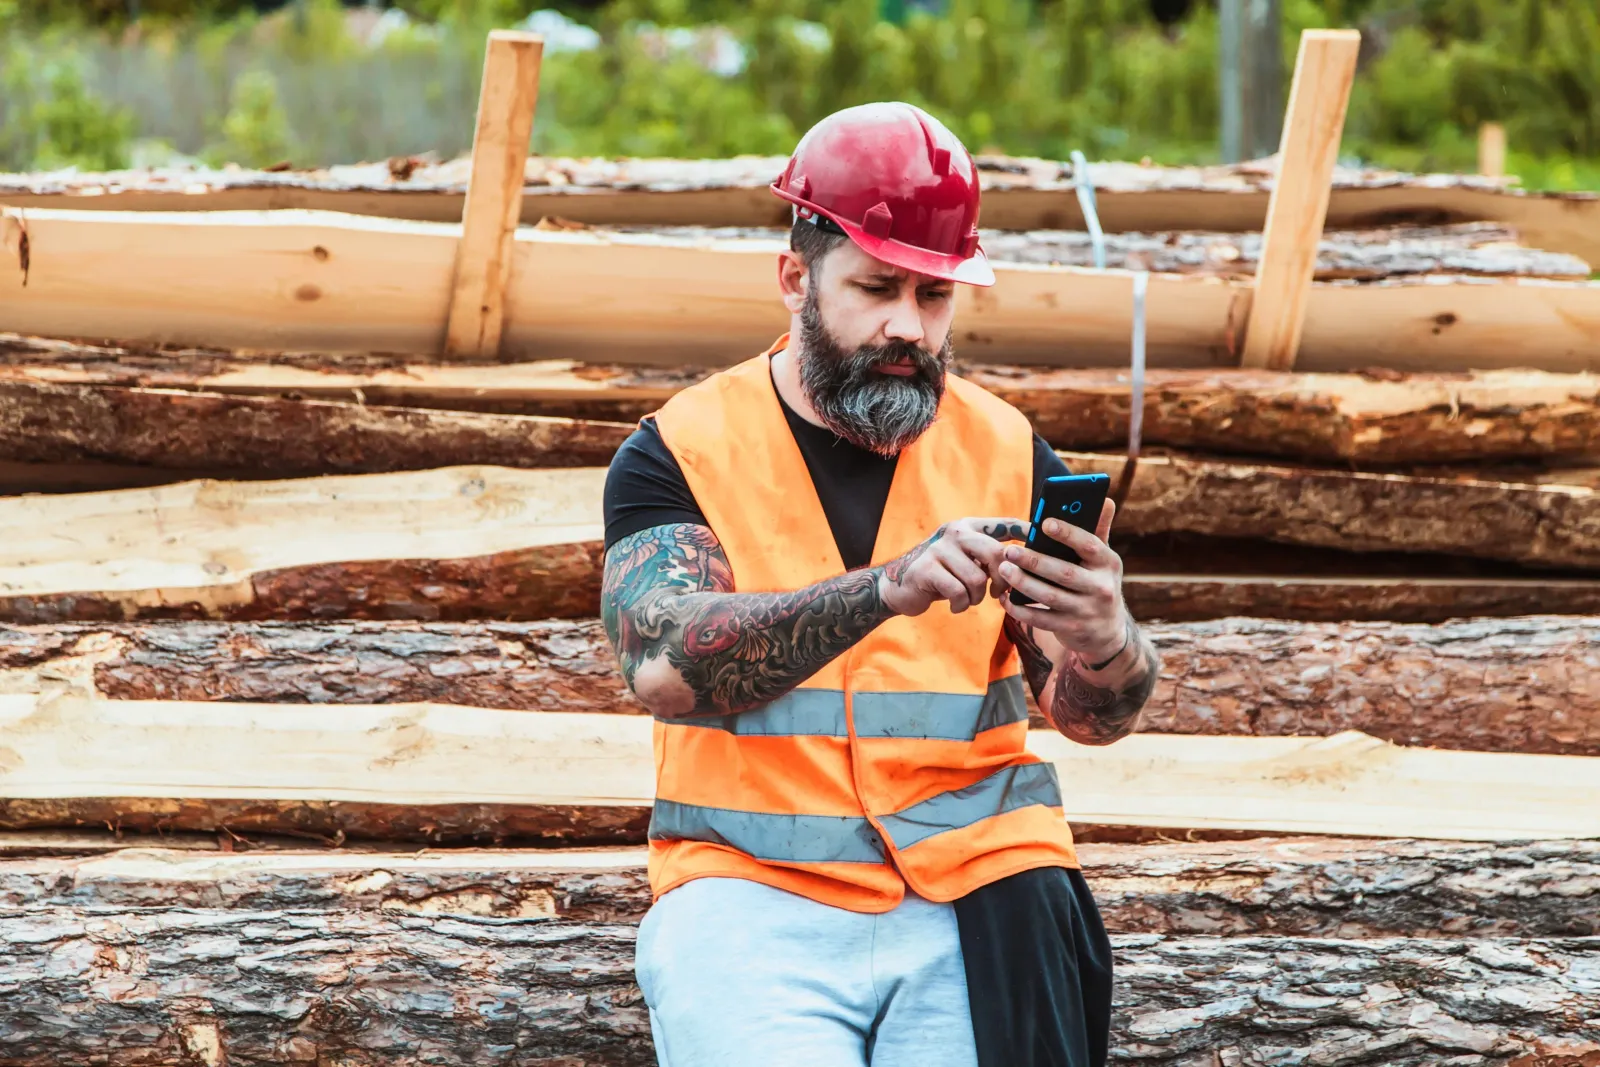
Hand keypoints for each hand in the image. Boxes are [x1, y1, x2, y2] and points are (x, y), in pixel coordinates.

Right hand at [877, 518, 1028, 616]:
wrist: (897, 587)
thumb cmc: (940, 576)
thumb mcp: (964, 560)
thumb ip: (987, 557)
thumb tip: (1024, 566)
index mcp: (968, 526)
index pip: (1005, 524)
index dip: (1027, 532)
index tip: (1044, 542)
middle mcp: (955, 532)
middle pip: (995, 553)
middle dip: (1002, 580)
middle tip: (996, 594)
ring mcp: (939, 549)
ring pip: (977, 578)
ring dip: (975, 597)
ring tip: (967, 600)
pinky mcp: (927, 569)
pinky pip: (958, 591)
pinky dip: (960, 605)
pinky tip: (955, 606)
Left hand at [996, 500, 1127, 664]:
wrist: (1107, 631)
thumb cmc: (1098, 583)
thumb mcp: (1103, 560)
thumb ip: (1099, 530)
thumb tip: (1106, 500)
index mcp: (1108, 563)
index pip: (1089, 545)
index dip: (1067, 533)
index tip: (1044, 523)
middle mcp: (1101, 588)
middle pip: (1064, 572)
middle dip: (1034, 561)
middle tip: (1009, 550)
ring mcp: (1086, 611)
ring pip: (1049, 596)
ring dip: (1023, 583)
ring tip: (1002, 569)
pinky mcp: (1070, 629)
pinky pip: (1040, 619)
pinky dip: (1020, 609)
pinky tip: (1004, 598)